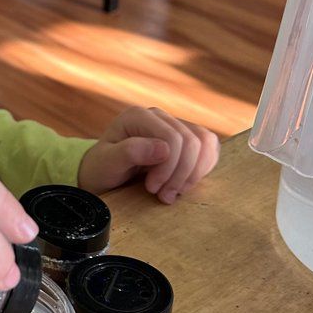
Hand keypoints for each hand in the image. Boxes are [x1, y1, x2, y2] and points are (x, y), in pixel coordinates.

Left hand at [78, 104, 219, 202]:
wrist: (104, 176)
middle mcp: (159, 116)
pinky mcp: (186, 139)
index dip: (169, 167)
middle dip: (180, 174)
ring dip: (194, 173)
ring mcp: (175, 125)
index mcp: (139, 116)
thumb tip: (164, 149)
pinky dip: (202, 169)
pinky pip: (210, 148)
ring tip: (173, 192)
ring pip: (206, 143)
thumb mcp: (107, 163)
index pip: (172, 137)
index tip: (152, 188)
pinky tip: (183, 183)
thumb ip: (130, 152)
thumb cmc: (102, 169)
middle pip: (191, 141)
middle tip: (163, 196)